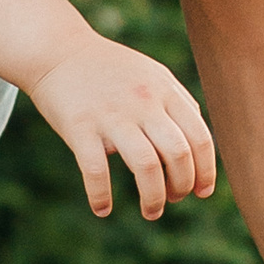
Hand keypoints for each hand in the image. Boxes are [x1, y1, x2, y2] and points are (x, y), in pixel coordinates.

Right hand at [25, 25, 217, 220]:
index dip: (206, 171)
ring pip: (146, 166)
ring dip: (153, 198)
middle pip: (178, 154)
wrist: (57, 50)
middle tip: (173, 199)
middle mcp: (143, 103)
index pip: (200, 138)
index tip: (202, 192)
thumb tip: (199, 140)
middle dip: (182, 186)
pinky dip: (101, 196)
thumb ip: (178, 102)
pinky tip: (102, 209)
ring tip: (151, 212)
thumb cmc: (109, 69)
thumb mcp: (153, 74)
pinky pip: (96, 170)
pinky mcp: (80, 126)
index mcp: (165, 91)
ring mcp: (112, 115)